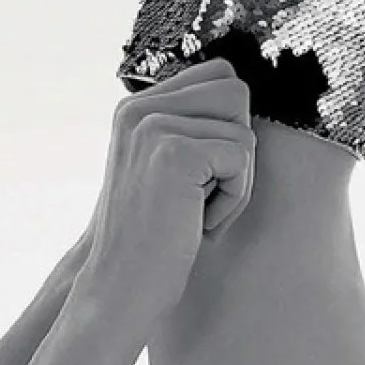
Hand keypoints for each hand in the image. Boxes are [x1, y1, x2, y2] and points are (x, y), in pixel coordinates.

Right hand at [77, 60, 254, 331]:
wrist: (122, 288)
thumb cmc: (156, 239)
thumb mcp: (168, 171)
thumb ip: (192, 128)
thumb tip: (241, 92)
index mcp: (136, 108)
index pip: (219, 76)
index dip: (227, 125)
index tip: (198, 175)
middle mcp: (139, 109)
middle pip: (236, 93)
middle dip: (235, 150)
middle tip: (200, 196)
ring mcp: (153, 127)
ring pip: (243, 132)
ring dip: (234, 182)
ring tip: (194, 212)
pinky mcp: (173, 153)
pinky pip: (240, 159)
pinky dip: (231, 200)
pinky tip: (195, 224)